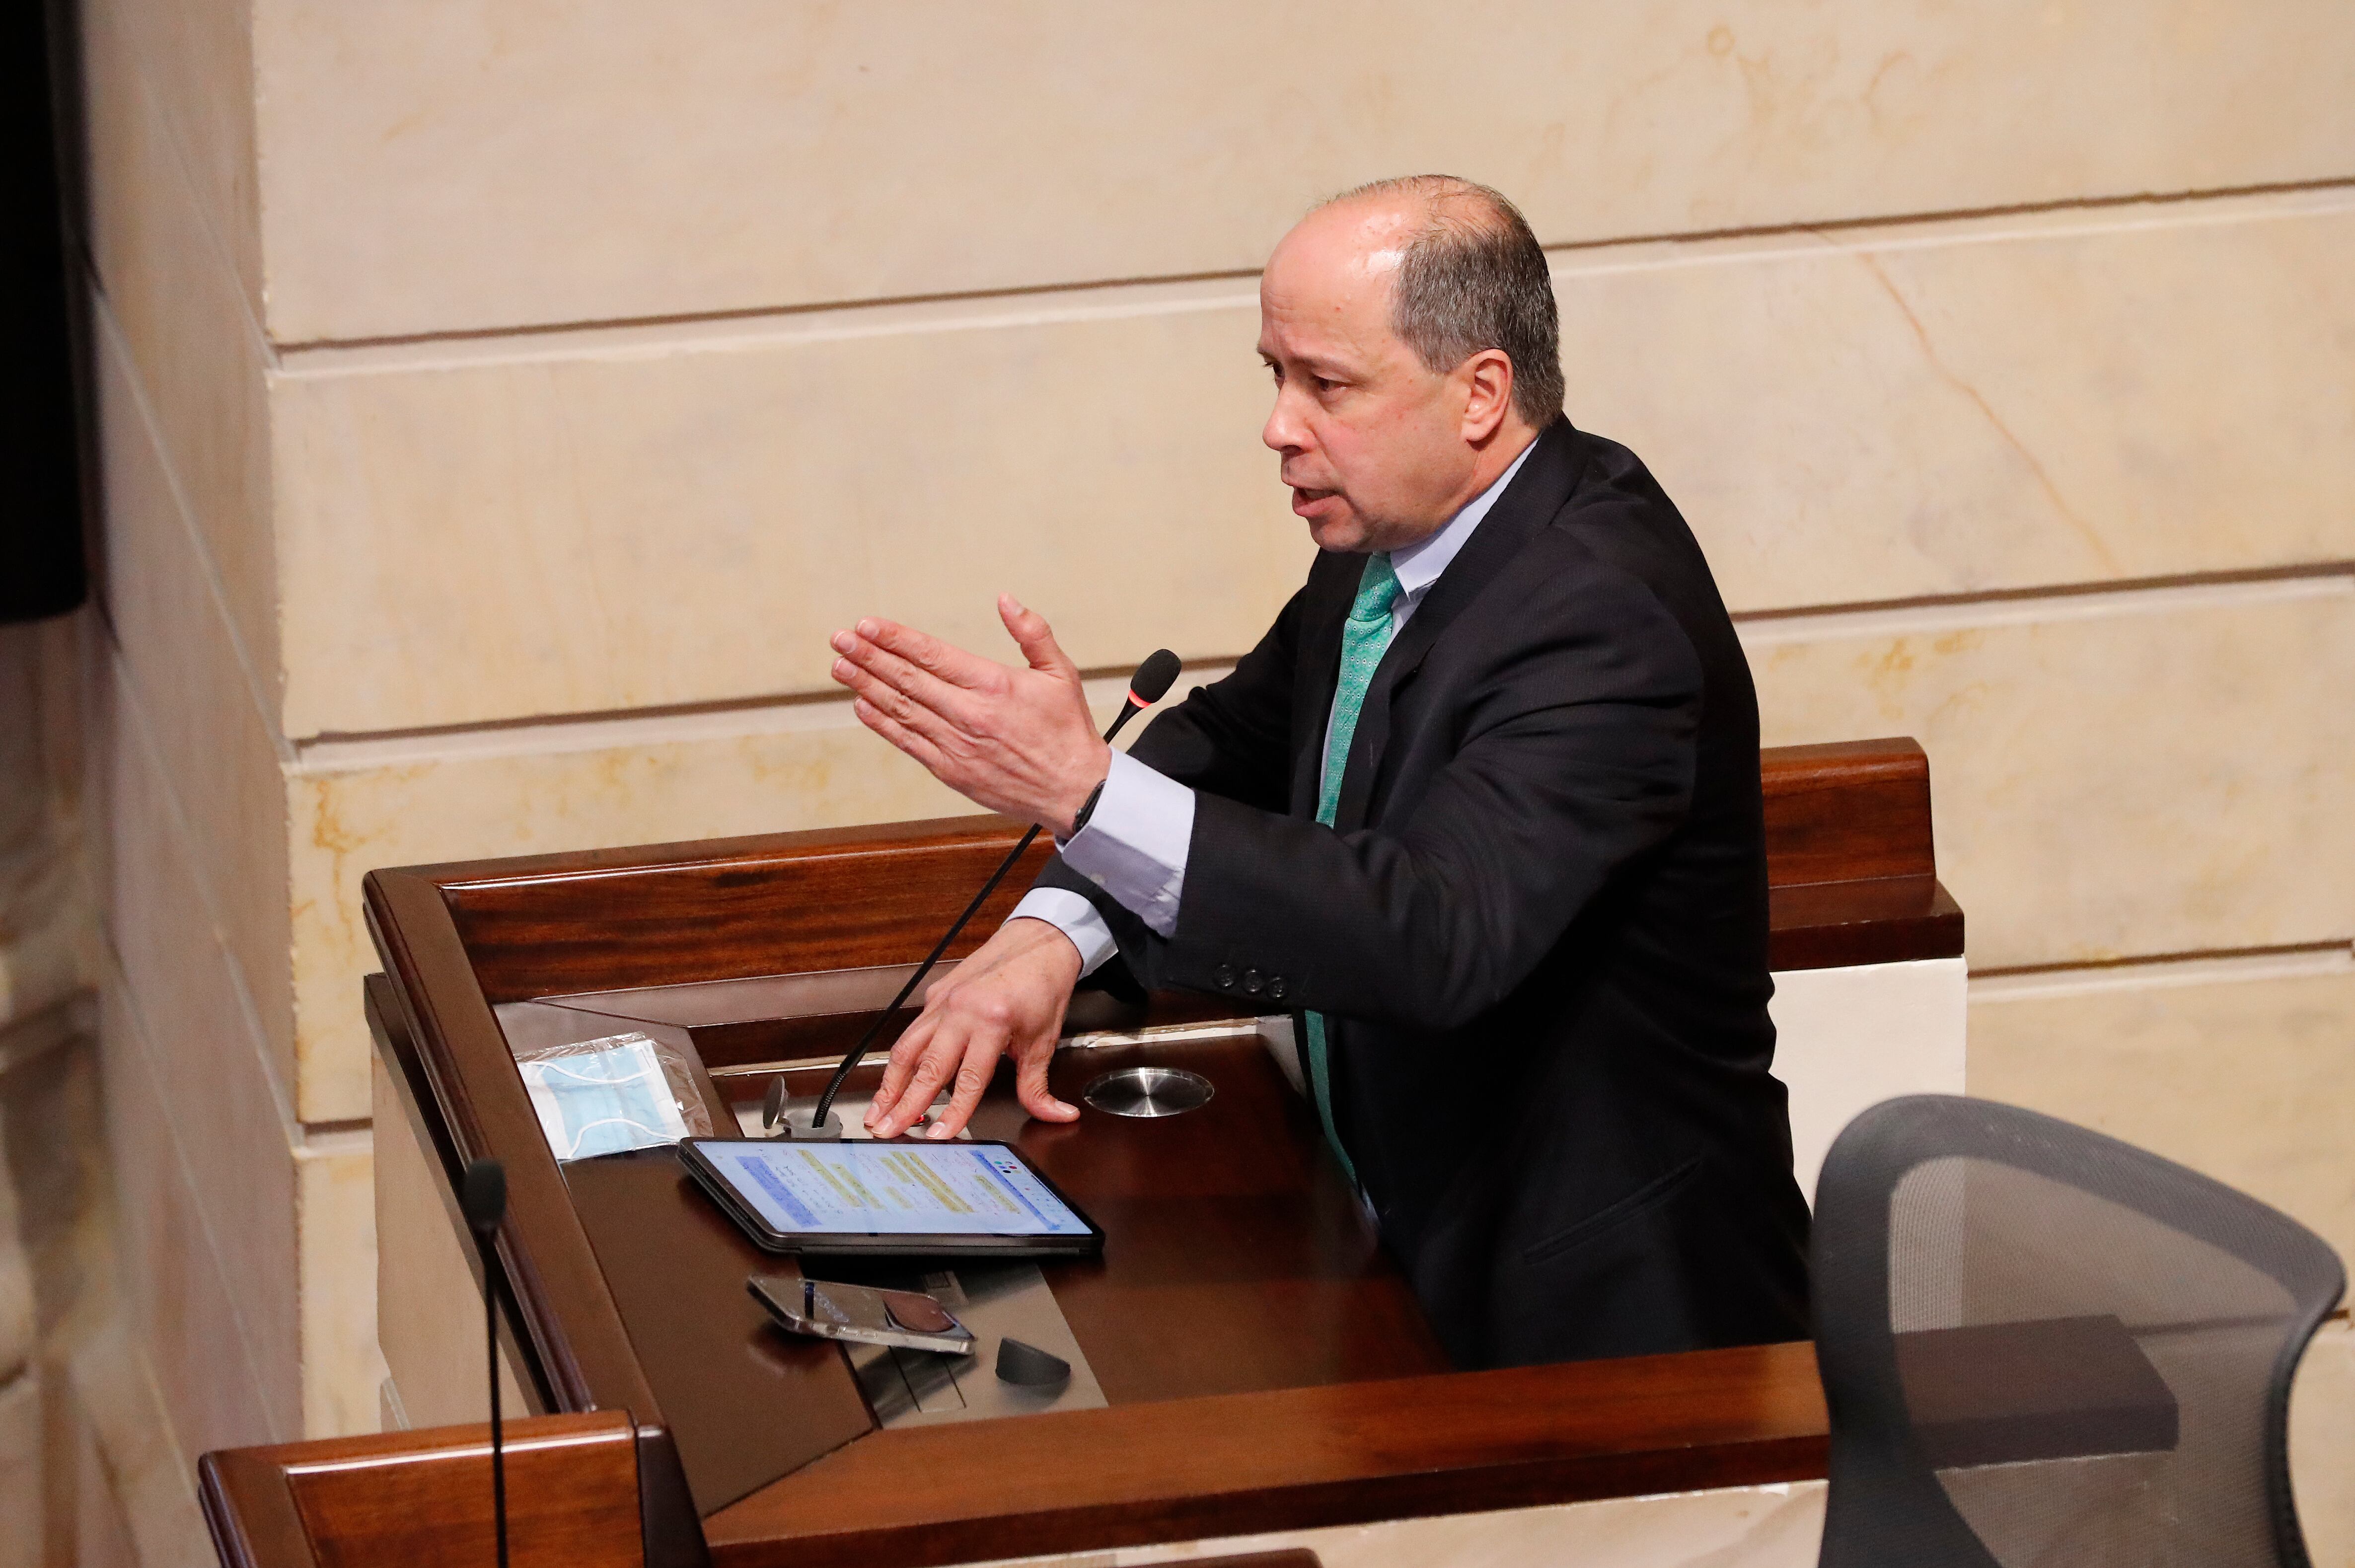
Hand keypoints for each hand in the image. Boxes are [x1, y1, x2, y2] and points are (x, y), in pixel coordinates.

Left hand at [830, 595, 1110, 836]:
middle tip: (840, 639)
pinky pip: (908, 743)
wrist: (1075, 791)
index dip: (895, 639)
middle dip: (869, 656)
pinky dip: (882, 724)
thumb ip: (1032, 633)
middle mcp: (970, 715)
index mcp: (994, 685)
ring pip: (901, 710)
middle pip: (907, 679)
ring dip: (866, 685)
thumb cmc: (1068, 732)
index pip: (932, 655)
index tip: (866, 625)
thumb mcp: (1061, 673)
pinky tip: (862, 705)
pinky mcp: (951, 771)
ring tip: (840, 666)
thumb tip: (1006, 600)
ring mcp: (957, 745)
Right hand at [866, 917, 1084, 1139]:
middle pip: (926, 1066)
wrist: (1038, 942)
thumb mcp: (1044, 1040)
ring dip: (890, 1083)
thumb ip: (1038, 1085)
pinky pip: (914, 1031)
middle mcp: (961, 1009)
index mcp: (992, 1020)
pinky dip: (901, 1058)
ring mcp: (944, 1001)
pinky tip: (893, 1079)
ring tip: (877, 1110)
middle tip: (885, 1129)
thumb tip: (1055, 1115)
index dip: (952, 1112)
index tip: (937, 1136)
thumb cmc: (1042, 986)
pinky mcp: (936, 995)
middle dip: (902, 1103)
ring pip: (908, 1047)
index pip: (968, 1079)